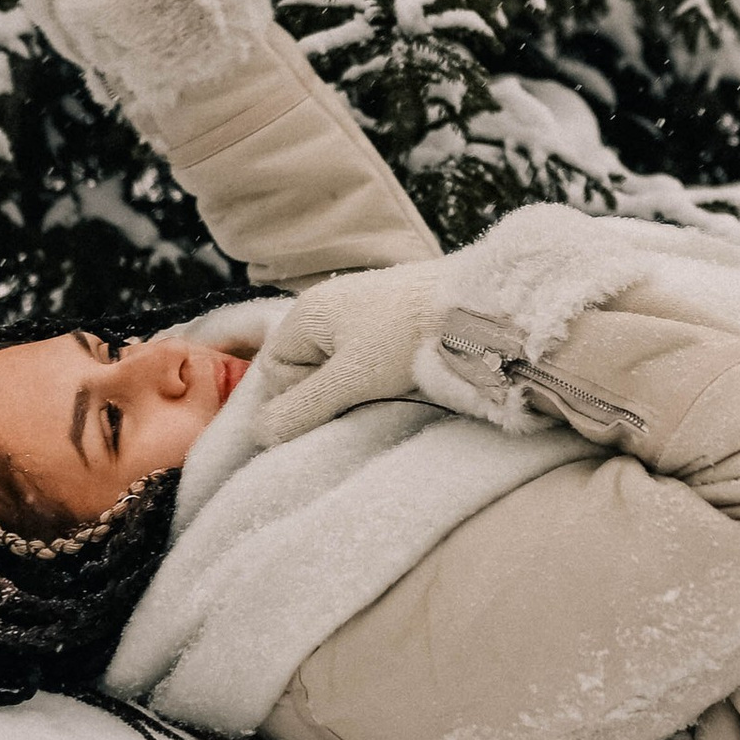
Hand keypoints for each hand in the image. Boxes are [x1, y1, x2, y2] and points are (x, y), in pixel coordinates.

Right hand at [245, 260, 464, 447]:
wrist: (480, 307)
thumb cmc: (409, 337)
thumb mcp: (351, 380)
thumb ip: (302, 408)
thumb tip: (259, 435)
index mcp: (309, 311)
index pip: (274, 367)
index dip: (297, 394)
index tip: (335, 399)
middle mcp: (331, 304)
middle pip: (306, 367)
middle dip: (329, 391)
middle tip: (364, 395)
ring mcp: (364, 309)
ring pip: (339, 366)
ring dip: (357, 387)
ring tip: (388, 387)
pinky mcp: (395, 318)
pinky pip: (368, 357)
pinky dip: (380, 374)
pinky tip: (403, 378)